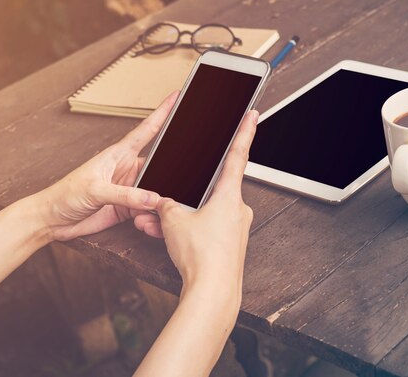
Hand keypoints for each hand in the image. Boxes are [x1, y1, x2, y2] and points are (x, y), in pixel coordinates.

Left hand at [31, 91, 178, 241]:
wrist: (51, 220)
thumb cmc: (65, 196)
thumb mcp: (95, 190)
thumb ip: (125, 195)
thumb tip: (153, 198)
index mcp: (118, 155)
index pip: (146, 129)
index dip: (162, 112)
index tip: (176, 96)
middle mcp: (127, 169)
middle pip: (160, 164)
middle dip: (174, 168)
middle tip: (193, 171)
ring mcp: (129, 189)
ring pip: (157, 189)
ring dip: (163, 197)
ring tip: (168, 205)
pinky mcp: (128, 208)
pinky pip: (149, 208)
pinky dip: (154, 214)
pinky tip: (153, 220)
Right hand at [152, 110, 258, 300]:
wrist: (213, 292)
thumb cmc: (202, 255)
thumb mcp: (174, 221)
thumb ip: (166, 205)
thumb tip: (163, 204)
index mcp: (229, 195)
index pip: (238, 155)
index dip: (244, 132)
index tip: (252, 115)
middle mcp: (237, 209)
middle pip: (207, 189)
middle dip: (182, 193)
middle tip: (165, 198)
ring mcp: (234, 228)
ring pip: (201, 211)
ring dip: (178, 215)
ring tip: (154, 223)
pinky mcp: (228, 244)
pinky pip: (203, 228)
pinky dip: (185, 229)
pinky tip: (165, 235)